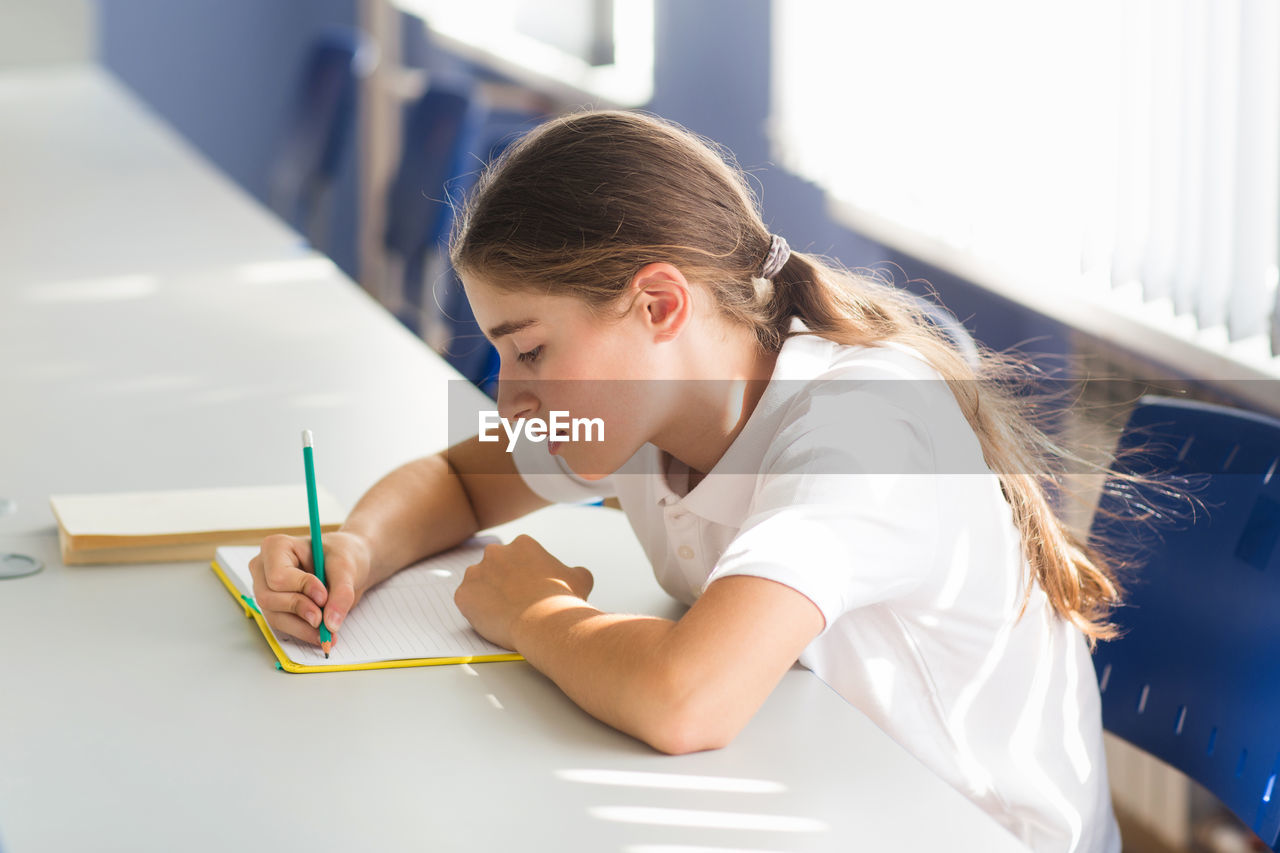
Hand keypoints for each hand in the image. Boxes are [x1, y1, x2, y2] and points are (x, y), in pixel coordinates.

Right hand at [248, 530, 372, 647]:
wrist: (347, 566)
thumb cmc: (342, 556)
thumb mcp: (347, 568)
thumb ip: (341, 593)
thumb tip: (331, 623)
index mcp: (276, 547)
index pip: (278, 576)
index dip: (301, 588)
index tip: (323, 597)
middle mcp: (264, 568)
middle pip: (270, 598)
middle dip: (300, 610)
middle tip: (326, 620)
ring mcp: (265, 589)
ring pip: (274, 616)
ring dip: (302, 628)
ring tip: (328, 632)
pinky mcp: (274, 607)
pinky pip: (283, 625)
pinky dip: (303, 632)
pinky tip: (322, 635)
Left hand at [454, 534, 593, 650]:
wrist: (544, 621)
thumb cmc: (562, 600)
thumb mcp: (580, 578)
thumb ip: (574, 571)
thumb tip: (578, 574)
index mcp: (522, 544)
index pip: (518, 557)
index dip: (523, 575)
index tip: (529, 589)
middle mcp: (496, 552)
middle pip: (495, 566)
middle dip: (502, 582)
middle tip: (514, 602)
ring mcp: (476, 573)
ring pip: (477, 583)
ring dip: (486, 595)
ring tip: (502, 614)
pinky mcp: (463, 595)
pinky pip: (466, 602)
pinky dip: (475, 612)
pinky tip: (491, 620)